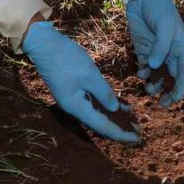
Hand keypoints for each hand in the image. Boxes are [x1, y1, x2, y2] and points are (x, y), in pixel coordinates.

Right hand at [23, 20, 140, 143]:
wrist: (44, 44)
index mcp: (77, 107)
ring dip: (114, 117)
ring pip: (98, 113)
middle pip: (100, 123)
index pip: (102, 126)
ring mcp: (73, 99)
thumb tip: (114, 109)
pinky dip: (106, 105)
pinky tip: (119, 104)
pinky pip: (93, 103)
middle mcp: (74, 108)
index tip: (137, 138)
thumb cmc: (67, 59)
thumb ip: (104, 93)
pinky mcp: (73, 90)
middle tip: (139, 131)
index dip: (120, 134)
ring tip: (132, 119)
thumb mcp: (90, 75)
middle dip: (119, 127)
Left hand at [125, 0, 183, 106]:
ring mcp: (156, 52)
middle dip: (167, 91)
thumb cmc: (159, 9)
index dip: (181, 89)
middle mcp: (170, 53)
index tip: (174, 100)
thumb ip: (161, 46)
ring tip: (147, 89)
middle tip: (160, 103)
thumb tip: (155, 66)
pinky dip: (143, 73)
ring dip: (154, 84)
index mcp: (181, 49)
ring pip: (158, 75)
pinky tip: (139, 73)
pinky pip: (145, 67)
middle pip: (172, 78)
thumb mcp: (164, 26)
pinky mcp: (143, 49)